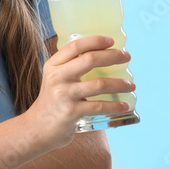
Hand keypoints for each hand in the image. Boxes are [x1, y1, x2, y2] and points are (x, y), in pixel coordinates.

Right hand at [24, 35, 134, 149]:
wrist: (38, 127)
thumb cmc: (53, 101)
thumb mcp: (55, 79)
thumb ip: (70, 67)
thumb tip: (102, 56)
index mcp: (53, 66)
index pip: (75, 46)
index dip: (95, 41)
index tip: (111, 40)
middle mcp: (56, 77)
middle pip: (89, 60)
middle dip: (113, 56)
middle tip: (126, 57)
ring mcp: (63, 95)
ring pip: (99, 84)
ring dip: (120, 84)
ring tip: (131, 85)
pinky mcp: (71, 112)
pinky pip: (99, 106)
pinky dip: (115, 106)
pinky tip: (124, 106)